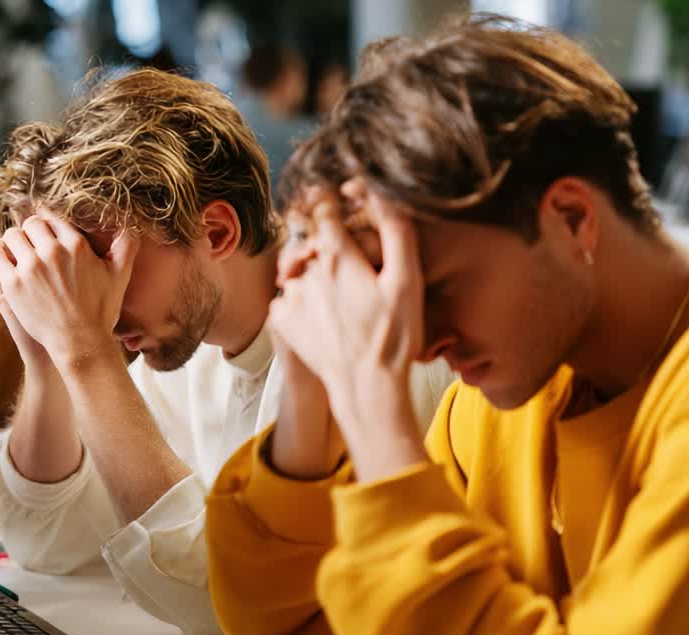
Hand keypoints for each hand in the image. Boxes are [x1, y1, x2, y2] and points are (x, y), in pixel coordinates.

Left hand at [0, 211, 138, 366]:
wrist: (79, 342)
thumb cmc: (101, 310)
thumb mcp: (119, 276)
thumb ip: (126, 247)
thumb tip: (133, 226)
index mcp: (76, 245)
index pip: (52, 217)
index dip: (48, 223)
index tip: (46, 231)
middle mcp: (51, 252)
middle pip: (30, 224)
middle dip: (31, 232)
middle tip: (32, 244)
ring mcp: (30, 268)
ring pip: (11, 236)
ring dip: (13, 241)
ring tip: (17, 251)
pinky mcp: (12, 284)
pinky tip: (3, 260)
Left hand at [269, 181, 423, 416]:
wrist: (366, 387)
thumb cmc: (393, 335)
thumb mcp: (408, 279)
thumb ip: (395, 230)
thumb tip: (377, 193)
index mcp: (335, 254)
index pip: (321, 205)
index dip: (330, 199)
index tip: (339, 201)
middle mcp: (305, 269)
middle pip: (306, 235)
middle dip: (322, 236)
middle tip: (346, 255)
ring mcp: (289, 296)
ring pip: (294, 264)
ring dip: (309, 266)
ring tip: (337, 288)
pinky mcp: (280, 320)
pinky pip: (285, 294)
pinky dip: (300, 295)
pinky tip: (323, 311)